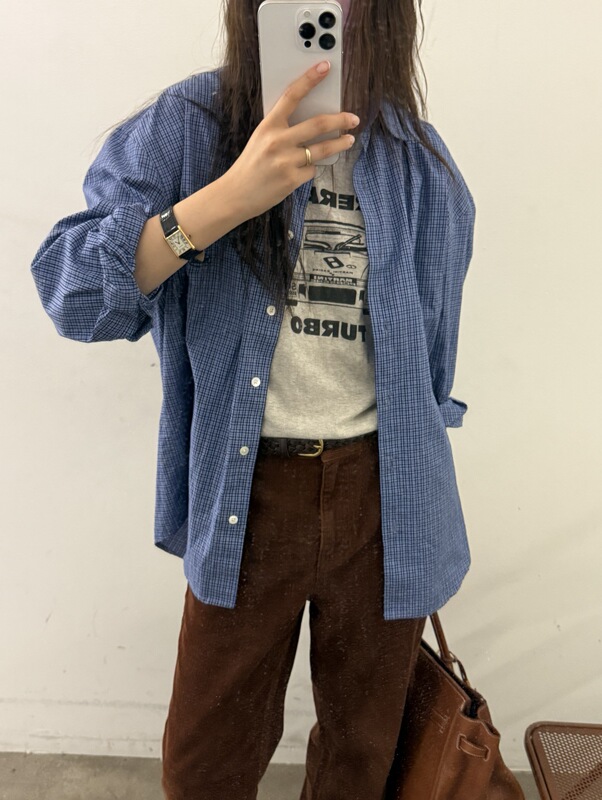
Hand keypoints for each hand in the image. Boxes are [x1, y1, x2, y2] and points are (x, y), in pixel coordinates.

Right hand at [223, 60, 358, 221]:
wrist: (236, 194)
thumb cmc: (250, 165)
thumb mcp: (261, 139)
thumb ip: (282, 129)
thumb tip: (311, 123)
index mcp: (268, 126)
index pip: (292, 96)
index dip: (309, 79)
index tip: (325, 67)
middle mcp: (278, 141)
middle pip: (318, 124)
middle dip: (340, 120)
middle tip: (353, 118)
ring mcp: (286, 161)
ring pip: (322, 149)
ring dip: (339, 143)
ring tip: (348, 140)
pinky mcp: (292, 180)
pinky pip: (312, 170)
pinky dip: (312, 168)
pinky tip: (304, 170)